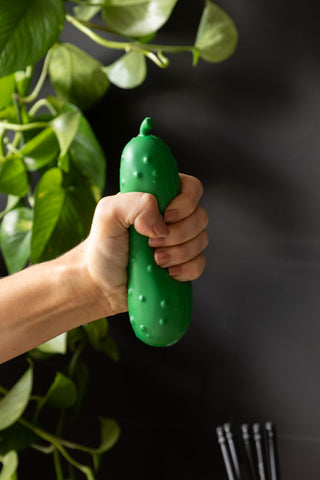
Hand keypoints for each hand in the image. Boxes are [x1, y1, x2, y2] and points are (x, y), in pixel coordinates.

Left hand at [84, 173, 207, 316]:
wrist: (101, 287)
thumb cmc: (101, 248)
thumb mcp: (107, 215)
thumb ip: (132, 203)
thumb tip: (160, 221)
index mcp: (158, 198)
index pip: (190, 187)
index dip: (186, 202)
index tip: (166, 216)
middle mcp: (172, 218)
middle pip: (200, 215)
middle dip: (178, 233)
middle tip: (151, 243)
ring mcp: (179, 243)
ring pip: (202, 240)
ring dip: (179, 252)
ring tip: (155, 260)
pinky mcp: (182, 266)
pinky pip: (199, 264)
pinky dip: (186, 269)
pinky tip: (167, 273)